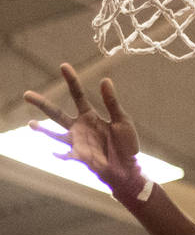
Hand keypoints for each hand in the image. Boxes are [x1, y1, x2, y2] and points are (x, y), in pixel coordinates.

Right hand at [24, 63, 143, 201]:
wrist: (128, 168)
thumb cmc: (126, 144)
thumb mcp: (121, 119)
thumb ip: (111, 102)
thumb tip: (105, 79)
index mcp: (90, 115)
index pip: (77, 95)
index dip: (71, 81)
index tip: (63, 66)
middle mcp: (79, 127)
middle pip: (56, 113)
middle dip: (42, 104)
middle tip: (26, 94)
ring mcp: (77, 142)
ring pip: (55, 134)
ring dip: (43, 130)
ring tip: (30, 124)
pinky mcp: (79, 156)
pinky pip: (66, 154)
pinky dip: (60, 154)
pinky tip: (54, 152)